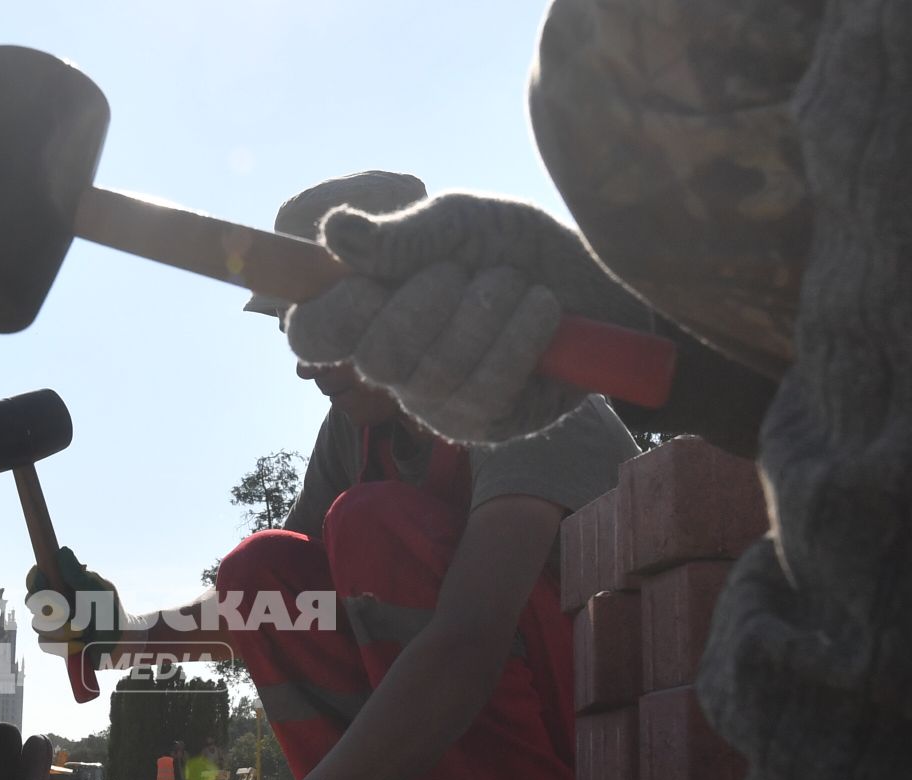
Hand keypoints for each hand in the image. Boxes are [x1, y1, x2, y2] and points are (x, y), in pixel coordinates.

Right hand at [23, 546, 123, 660]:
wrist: (119, 643)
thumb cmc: (110, 612)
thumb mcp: (97, 590)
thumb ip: (77, 575)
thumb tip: (62, 552)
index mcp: (62, 587)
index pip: (36, 579)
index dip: (35, 580)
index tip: (43, 580)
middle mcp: (54, 603)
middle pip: (33, 601)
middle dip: (52, 608)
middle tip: (69, 612)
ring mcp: (52, 624)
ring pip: (39, 625)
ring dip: (63, 629)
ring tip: (83, 631)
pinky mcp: (54, 644)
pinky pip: (45, 643)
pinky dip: (64, 644)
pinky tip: (79, 644)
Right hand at [285, 192, 655, 442]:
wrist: (599, 280)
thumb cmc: (516, 249)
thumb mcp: (462, 222)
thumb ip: (402, 235)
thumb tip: (336, 232)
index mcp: (369, 313)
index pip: (312, 333)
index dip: (333, 312)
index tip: (369, 281)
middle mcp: (391, 367)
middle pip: (376, 355)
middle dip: (429, 300)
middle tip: (464, 272)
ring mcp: (434, 402)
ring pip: (436, 371)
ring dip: (487, 309)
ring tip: (516, 287)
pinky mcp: (483, 425)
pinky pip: (486, 388)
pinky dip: (522, 335)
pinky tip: (542, 312)